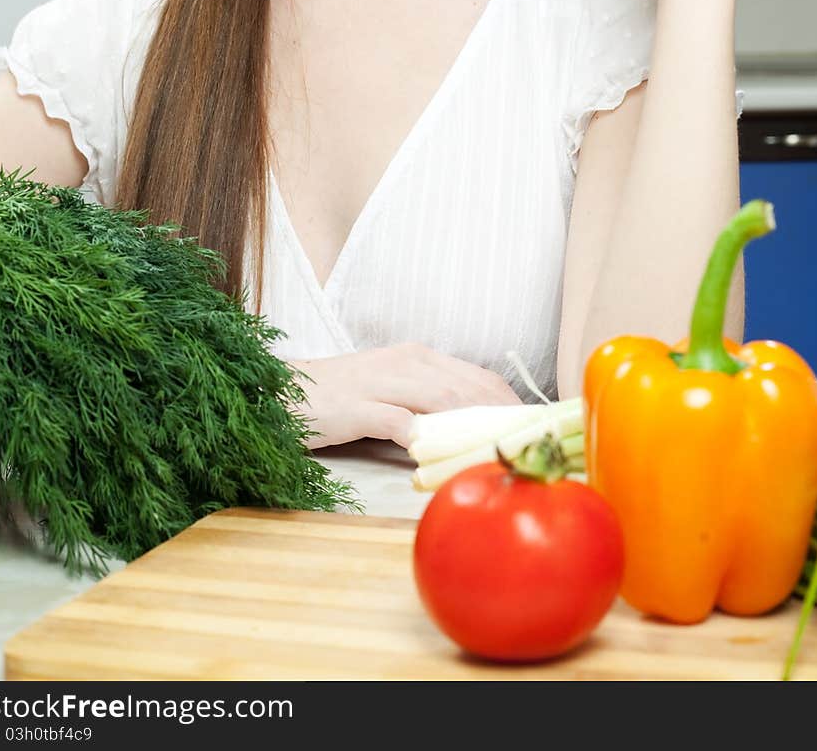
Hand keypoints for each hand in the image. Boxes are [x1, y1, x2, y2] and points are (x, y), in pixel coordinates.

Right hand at [287, 342, 524, 450]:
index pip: (477, 376)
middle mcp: (406, 362)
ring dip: (474, 427)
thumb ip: (427, 403)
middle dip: (503, 416)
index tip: (535, 427)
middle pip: (467, 387)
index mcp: (418, 357)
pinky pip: (400, 423)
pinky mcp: (357, 406)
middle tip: (529, 445)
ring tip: (500, 452)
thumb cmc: (338, 397)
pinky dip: (426, 441)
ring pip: (442, 400)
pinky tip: (444, 459)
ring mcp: (381, 382)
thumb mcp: (391, 390)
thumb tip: (468, 431)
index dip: (509, 401)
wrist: (281, 390)